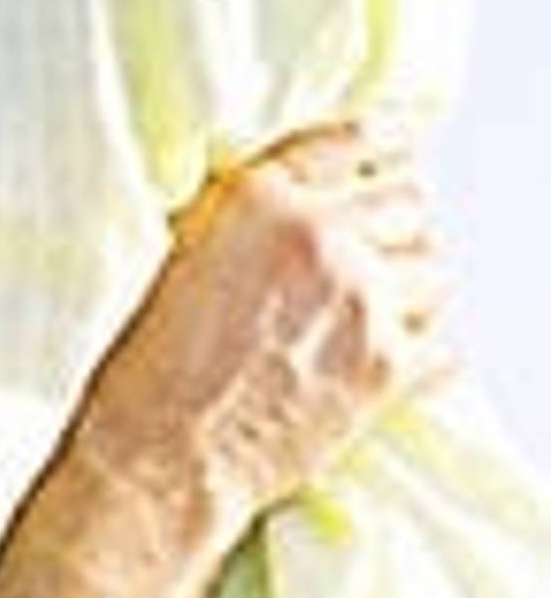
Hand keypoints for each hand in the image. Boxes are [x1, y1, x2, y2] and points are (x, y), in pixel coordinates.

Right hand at [78, 119, 452, 546]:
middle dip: (391, 229)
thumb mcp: (180, 255)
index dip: (380, 148)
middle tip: (364, 261)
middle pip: (409, 203)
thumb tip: (299, 202)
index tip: (394, 152)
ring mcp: (361, 300)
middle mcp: (319, 236)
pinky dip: (421, 353)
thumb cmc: (152, 367)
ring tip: (368, 317)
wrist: (160, 455)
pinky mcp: (388, 366)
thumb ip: (247, 215)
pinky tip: (377, 362)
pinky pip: (445, 343)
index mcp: (259, 198)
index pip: (351, 143)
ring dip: (410, 290)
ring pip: (436, 271)